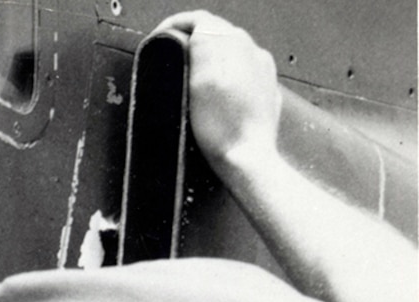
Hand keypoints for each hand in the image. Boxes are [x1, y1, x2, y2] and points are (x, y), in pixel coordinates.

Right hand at [157, 12, 281, 175]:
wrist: (248, 159)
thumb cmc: (223, 130)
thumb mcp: (199, 83)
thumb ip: (199, 47)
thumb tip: (194, 31)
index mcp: (233, 45)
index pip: (200, 19)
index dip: (175, 24)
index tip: (160, 36)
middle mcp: (251, 51)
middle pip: (216, 31)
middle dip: (191, 39)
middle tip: (171, 56)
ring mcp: (260, 68)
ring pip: (230, 48)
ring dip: (208, 55)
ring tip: (190, 75)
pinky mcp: (264, 86)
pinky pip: (241, 68)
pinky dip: (223, 72)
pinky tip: (213, 92)